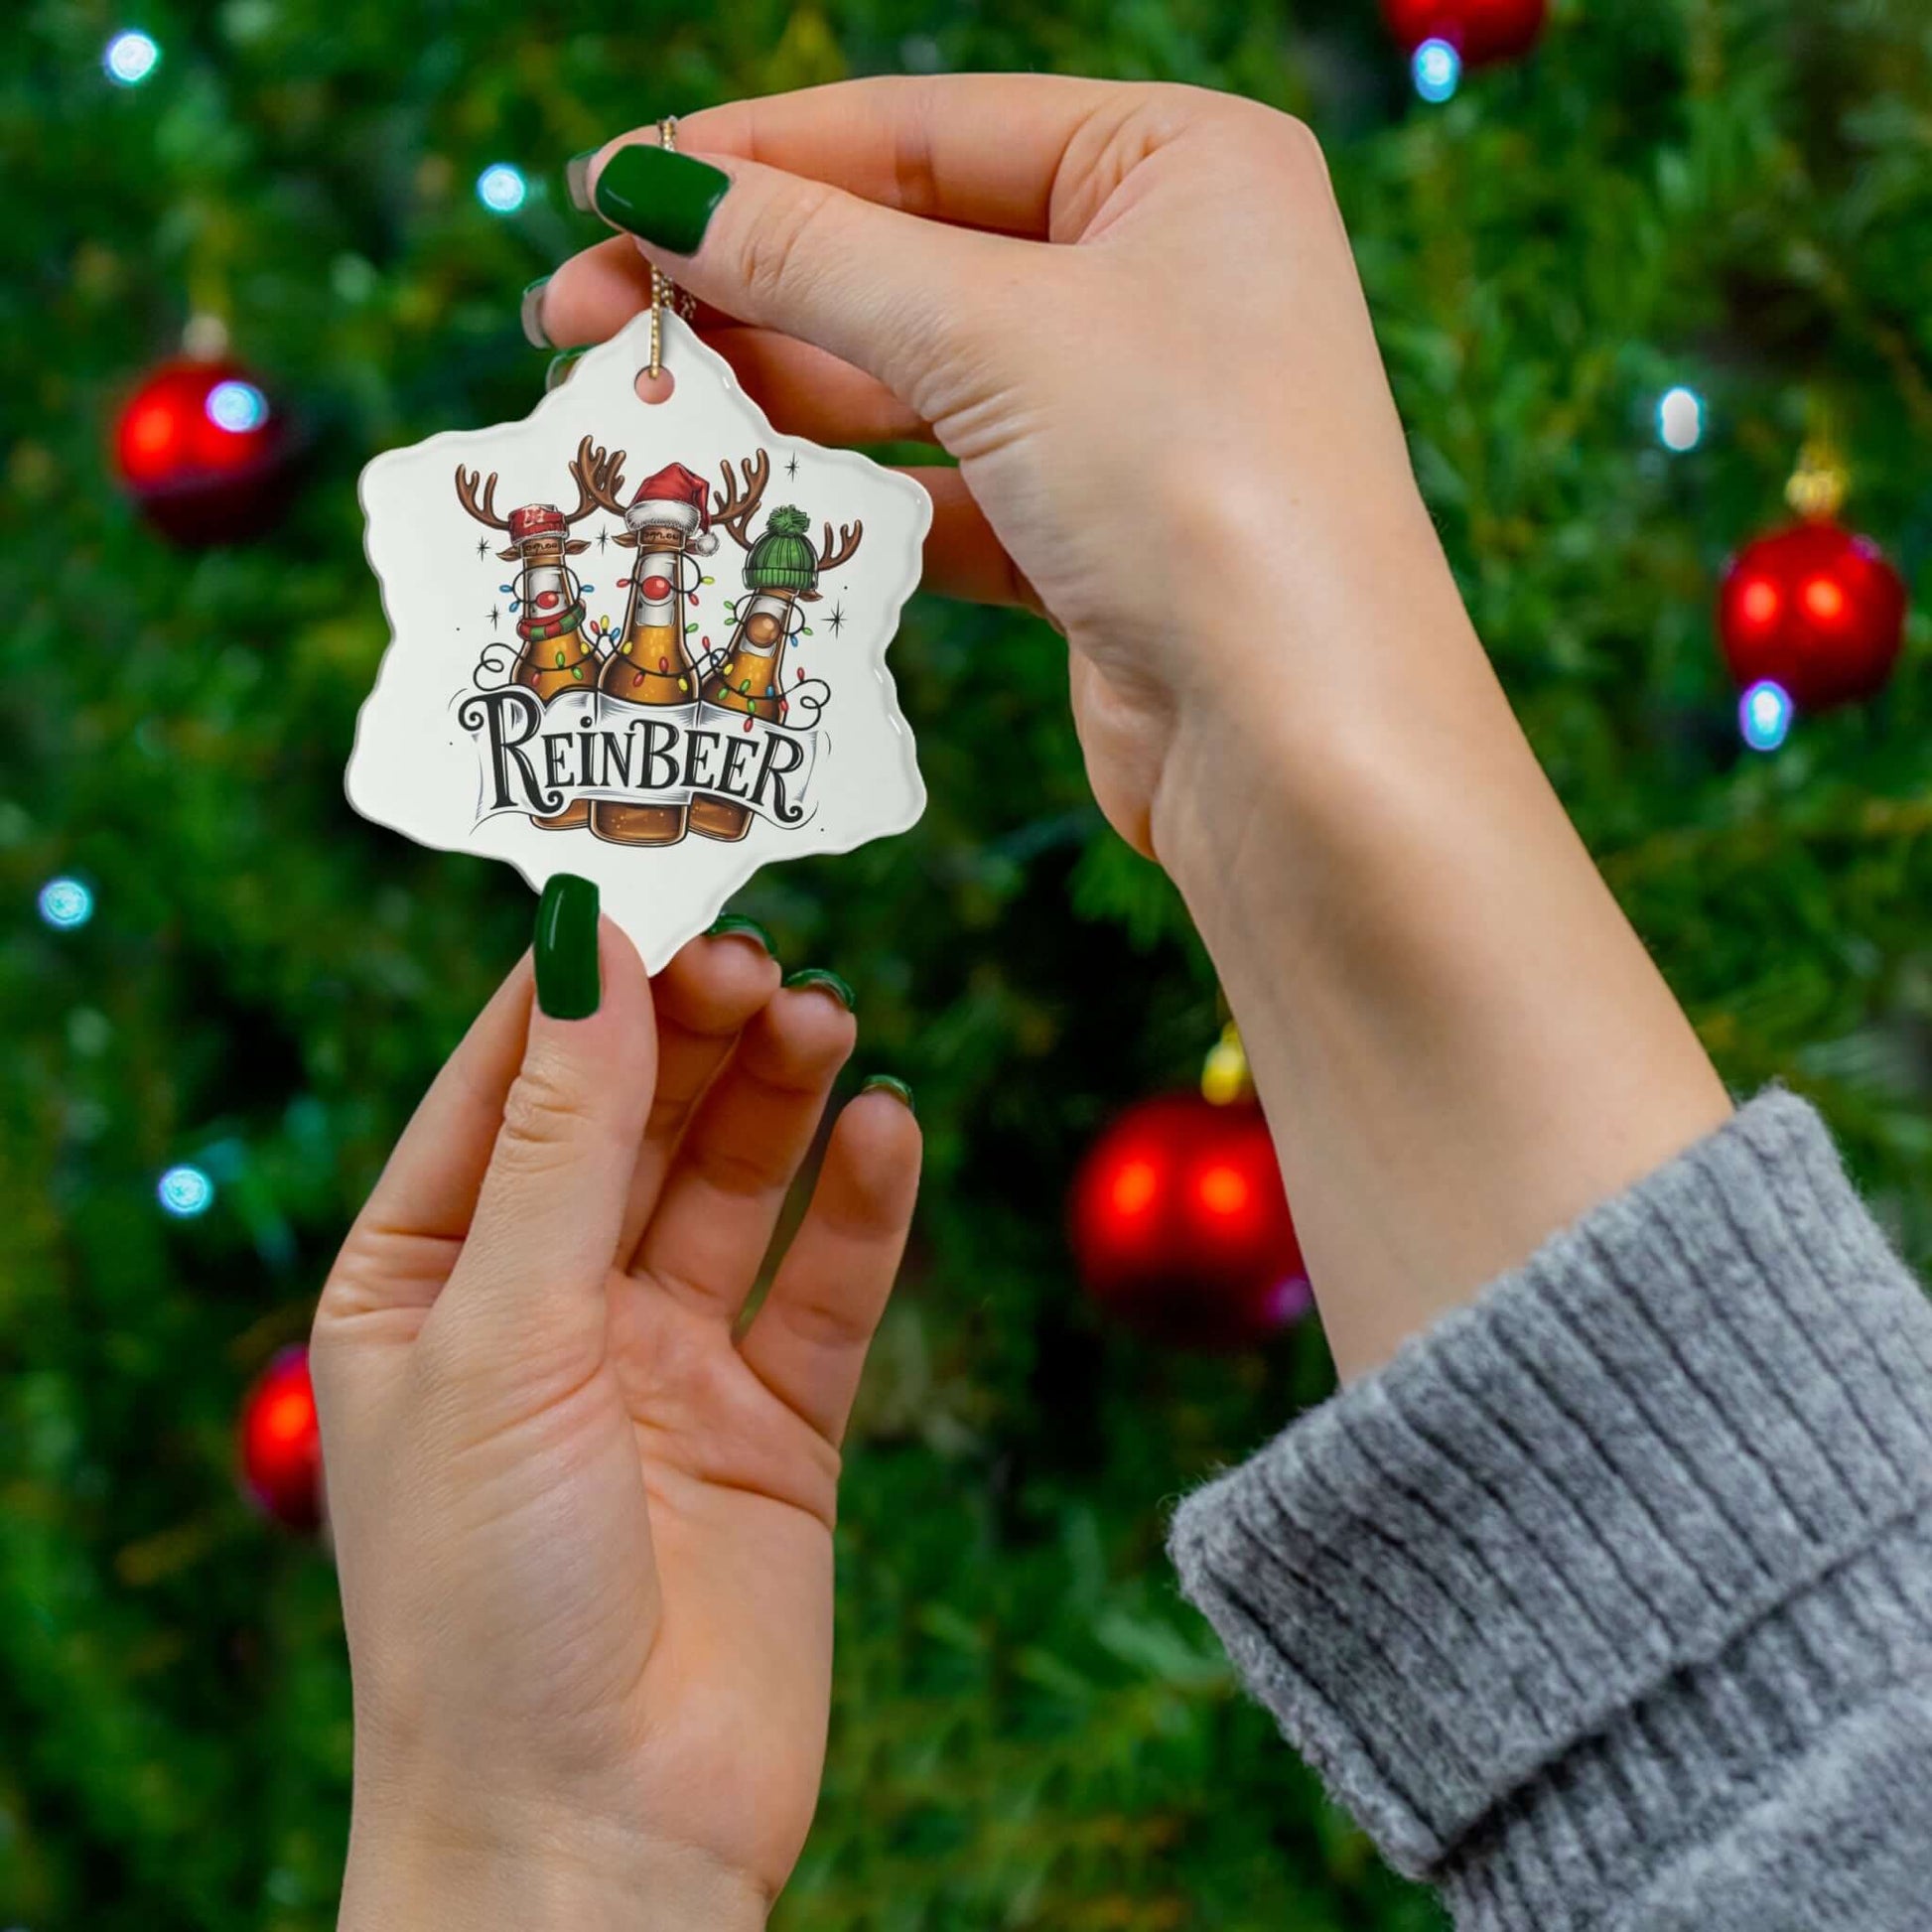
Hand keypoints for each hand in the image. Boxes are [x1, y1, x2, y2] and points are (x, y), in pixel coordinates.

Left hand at [313, 903, 918, 1928]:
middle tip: (763, 953)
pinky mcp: (775, 1427)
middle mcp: (545, 1310)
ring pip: (733, 1185)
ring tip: (829, 1017)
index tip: (650, 880)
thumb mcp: (501, 1336)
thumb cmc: (485, 1601)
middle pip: (632, 1120)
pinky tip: (888, 1129)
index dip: (577, 983)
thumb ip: (560, 1140)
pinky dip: (860, 1207)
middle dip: (693, 1030)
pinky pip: (825, 1287)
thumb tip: (588, 946)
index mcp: (426, 1282)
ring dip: (780, 1096)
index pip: (503, 1086)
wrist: (595, 1841)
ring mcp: (665, 1367)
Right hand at [539, 75, 1435, 856]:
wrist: (1302, 746)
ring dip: (780, 397)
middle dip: (744, 286)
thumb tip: (648, 188)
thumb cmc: (1194, 487)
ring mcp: (1133, 414)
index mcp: (1180, 164)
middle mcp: (1166, 275)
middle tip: (578, 322)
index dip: (753, 158)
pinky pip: (946, 490)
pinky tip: (754, 510)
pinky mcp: (1098, 539)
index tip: (605, 190)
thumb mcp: (992, 333)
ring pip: (917, 380)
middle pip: (908, 253)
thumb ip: (813, 254)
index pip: (925, 130)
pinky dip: (853, 501)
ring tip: (639, 415)